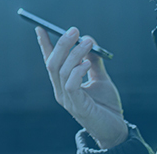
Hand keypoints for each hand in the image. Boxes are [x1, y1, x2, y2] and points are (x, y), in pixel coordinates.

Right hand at [36, 26, 127, 148]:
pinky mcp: (77, 106)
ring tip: (88, 42)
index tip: (41, 28)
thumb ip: (94, 62)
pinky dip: (78, 70)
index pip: (50, 61)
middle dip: (61, 44)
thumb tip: (89, 40)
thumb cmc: (106, 106)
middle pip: (52, 63)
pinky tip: (88, 63)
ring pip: (61, 71)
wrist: (115, 129)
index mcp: (63, 84)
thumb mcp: (101, 79)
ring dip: (75, 53)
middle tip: (74, 31)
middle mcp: (60, 91)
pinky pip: (71, 85)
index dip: (44, 45)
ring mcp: (67, 99)